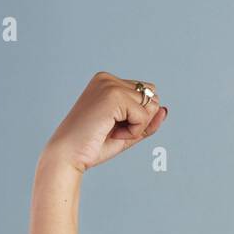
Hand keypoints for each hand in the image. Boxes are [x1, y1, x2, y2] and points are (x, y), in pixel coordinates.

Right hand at [40, 71, 167, 174]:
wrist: (69, 155)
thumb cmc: (94, 145)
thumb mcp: (128, 132)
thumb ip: (148, 121)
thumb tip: (164, 109)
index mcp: (108, 82)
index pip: (147, 96)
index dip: (139, 118)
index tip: (113, 127)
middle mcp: (108, 78)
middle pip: (152, 98)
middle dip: (141, 121)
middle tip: (113, 130)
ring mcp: (110, 84)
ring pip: (151, 106)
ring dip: (137, 126)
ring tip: (111, 131)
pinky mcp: (113, 95)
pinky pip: (143, 116)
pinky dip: (133, 131)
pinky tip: (112, 133)